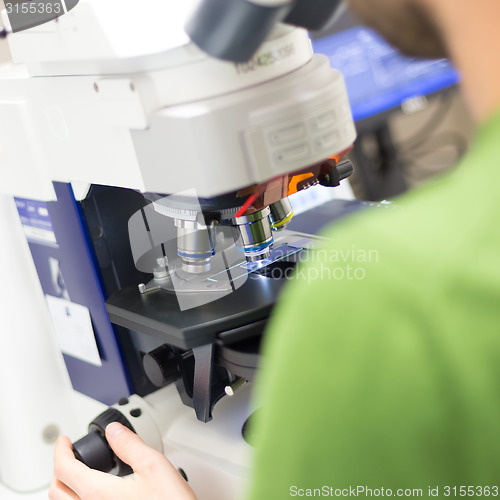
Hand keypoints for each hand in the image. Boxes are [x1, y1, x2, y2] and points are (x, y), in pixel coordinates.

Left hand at [50, 422, 197, 499]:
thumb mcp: (154, 466)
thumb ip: (130, 445)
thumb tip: (114, 431)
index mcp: (98, 494)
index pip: (64, 469)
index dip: (61, 450)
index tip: (64, 441)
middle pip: (56, 491)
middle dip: (59, 469)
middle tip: (67, 455)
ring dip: (64, 489)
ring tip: (75, 475)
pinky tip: (91, 495)